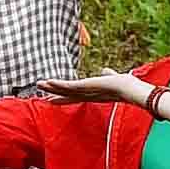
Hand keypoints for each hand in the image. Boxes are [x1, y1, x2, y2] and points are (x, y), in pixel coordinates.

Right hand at [39, 63, 162, 108]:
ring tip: (39, 84)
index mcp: (93, 94)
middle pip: (67, 95)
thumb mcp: (113, 77)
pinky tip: (48, 82)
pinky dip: (57, 84)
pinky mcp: (84, 87)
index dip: (65, 96)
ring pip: (65, 90)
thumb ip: (108, 74)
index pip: (76, 95)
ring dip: (51, 87)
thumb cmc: (126, 86)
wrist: (130, 89)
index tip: (54, 98)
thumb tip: (105, 70)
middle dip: (54, 94)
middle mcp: (87, 95)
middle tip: (42, 95)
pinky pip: (67, 86)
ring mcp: (85, 92)